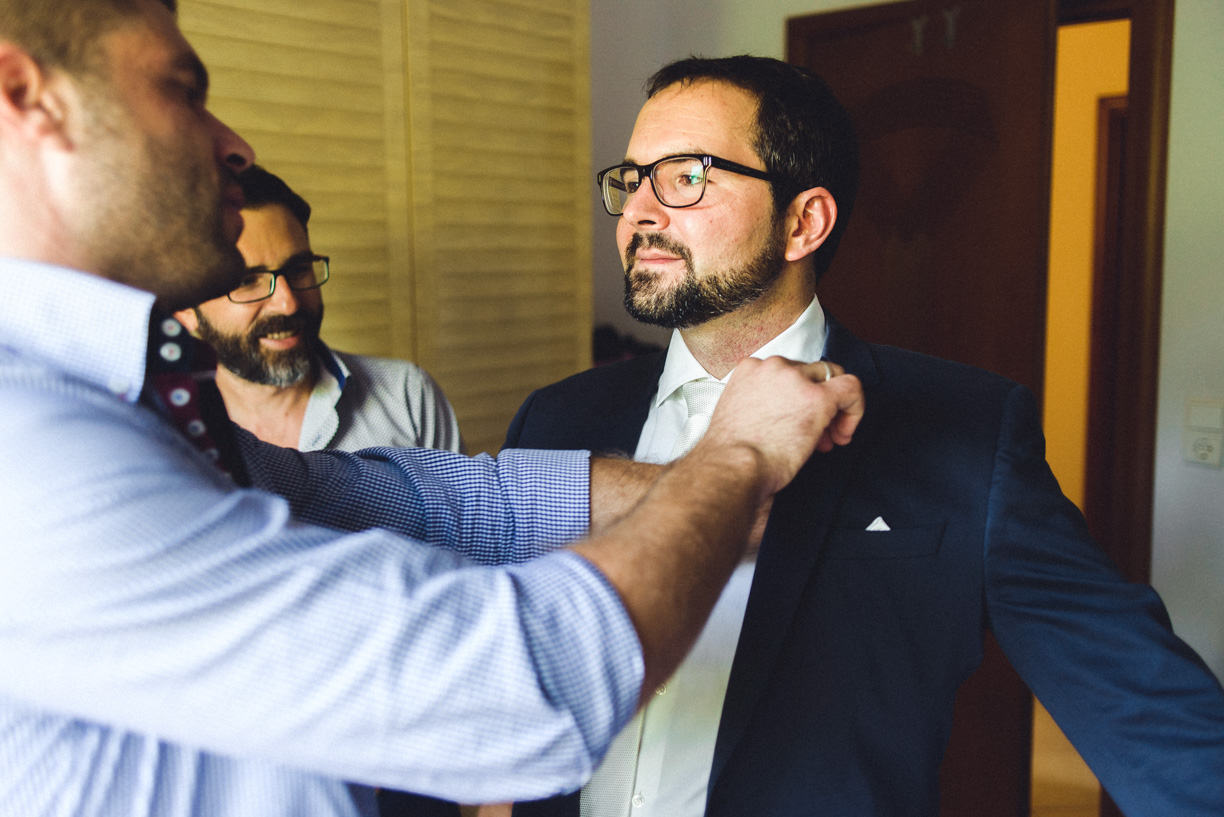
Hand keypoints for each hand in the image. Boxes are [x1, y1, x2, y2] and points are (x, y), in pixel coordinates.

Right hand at [698, 357, 863, 496]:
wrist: (733, 467)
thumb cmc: (731, 455)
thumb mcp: (739, 415)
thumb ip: (761, 404)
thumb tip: (787, 415)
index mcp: (749, 369)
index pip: (786, 372)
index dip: (798, 397)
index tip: (797, 423)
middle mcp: (772, 366)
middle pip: (809, 374)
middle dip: (817, 402)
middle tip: (818, 435)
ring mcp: (796, 378)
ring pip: (831, 376)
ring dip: (834, 407)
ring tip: (830, 438)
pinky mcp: (818, 397)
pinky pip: (851, 388)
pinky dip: (855, 408)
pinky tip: (844, 433)